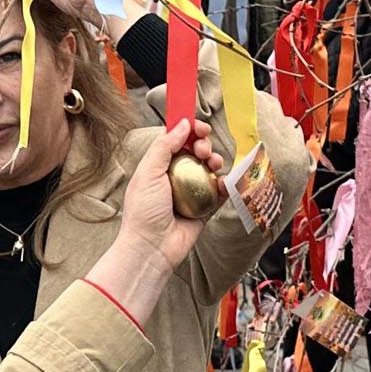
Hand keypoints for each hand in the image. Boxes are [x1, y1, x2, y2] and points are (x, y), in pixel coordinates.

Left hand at [83, 120, 221, 329]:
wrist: (152, 248)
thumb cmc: (144, 211)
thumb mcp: (148, 172)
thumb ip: (165, 146)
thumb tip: (183, 124)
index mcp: (158, 165)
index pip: (176, 140)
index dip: (189, 130)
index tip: (200, 126)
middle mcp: (176, 176)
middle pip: (196, 151)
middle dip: (203, 144)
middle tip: (203, 150)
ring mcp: (192, 191)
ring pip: (210, 168)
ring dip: (215, 160)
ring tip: (214, 164)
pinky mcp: (205, 207)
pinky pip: (220, 191)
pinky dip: (225, 183)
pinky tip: (224, 182)